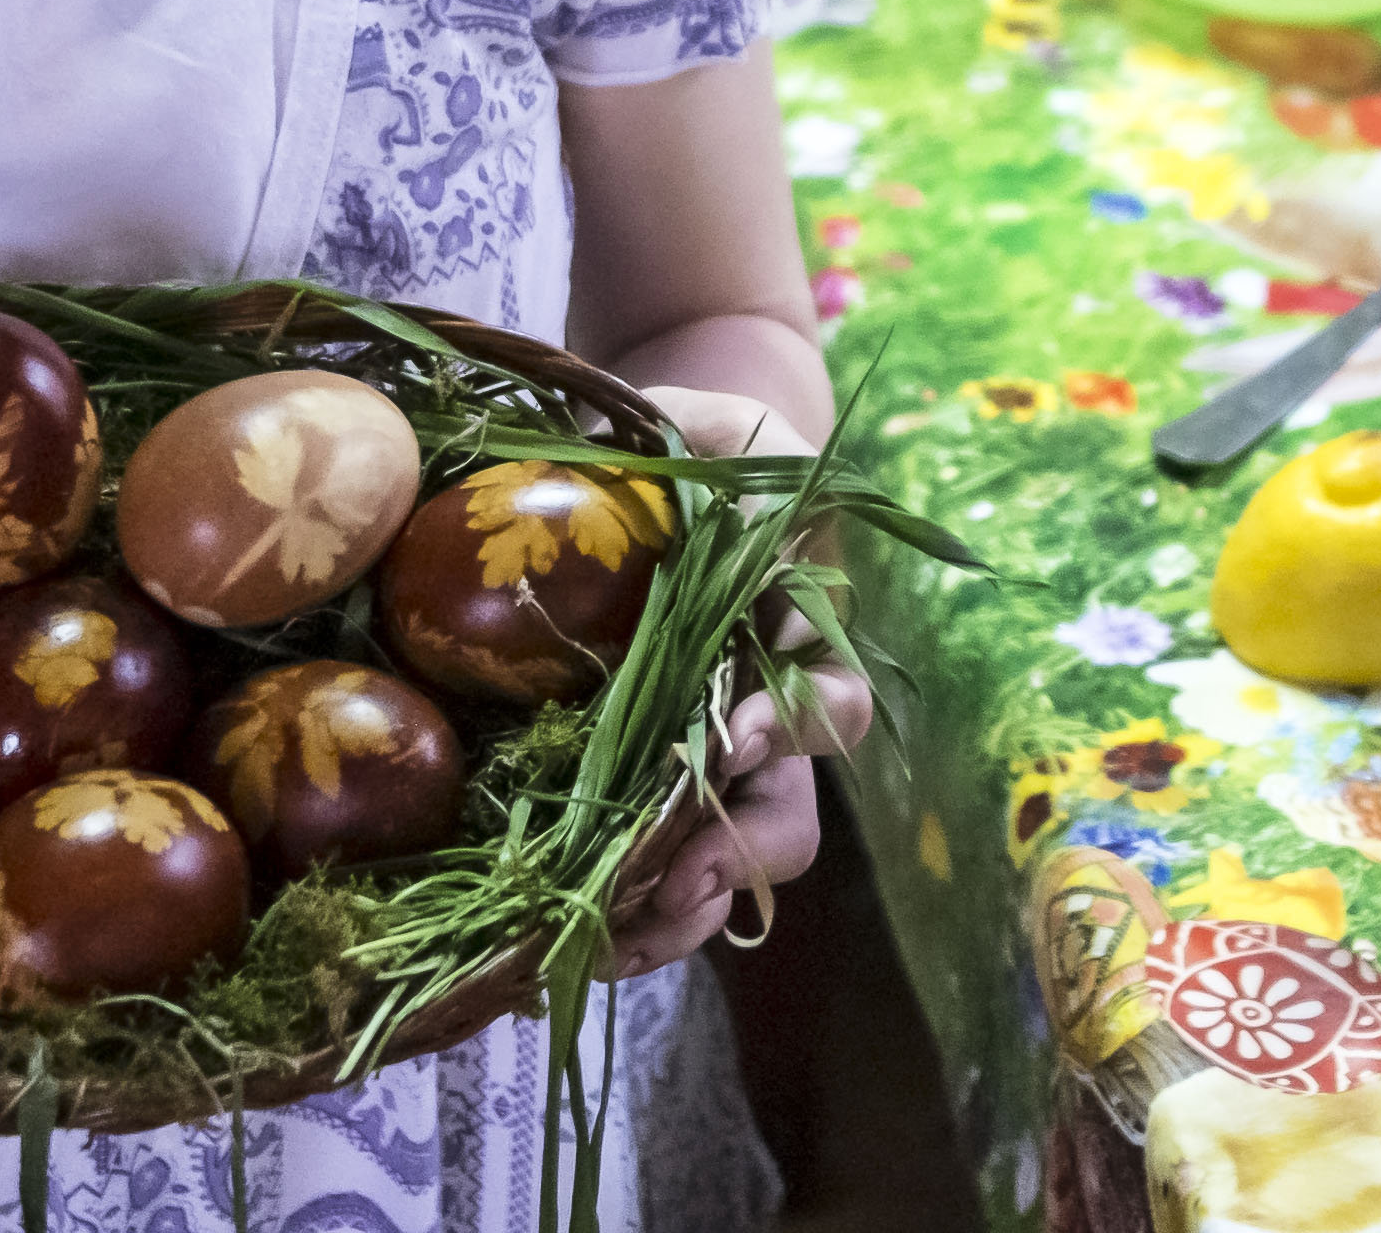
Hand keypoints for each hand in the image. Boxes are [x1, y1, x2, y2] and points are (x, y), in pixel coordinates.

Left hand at [601, 384, 870, 978]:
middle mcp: (761, 718)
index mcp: (798, 640)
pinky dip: (607, 910)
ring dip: (669, 916)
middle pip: (782, 820)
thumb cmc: (708, 441)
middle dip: (735, 863)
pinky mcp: (625, 778)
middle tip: (676, 884)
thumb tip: (685, 491)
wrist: (662, 459)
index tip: (731, 739)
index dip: (792, 730)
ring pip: (713, 867)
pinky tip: (553, 942)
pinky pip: (636, 864)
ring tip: (608, 946)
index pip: (827, 703)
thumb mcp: (732, 434)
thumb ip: (730, 465)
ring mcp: (697, 759)